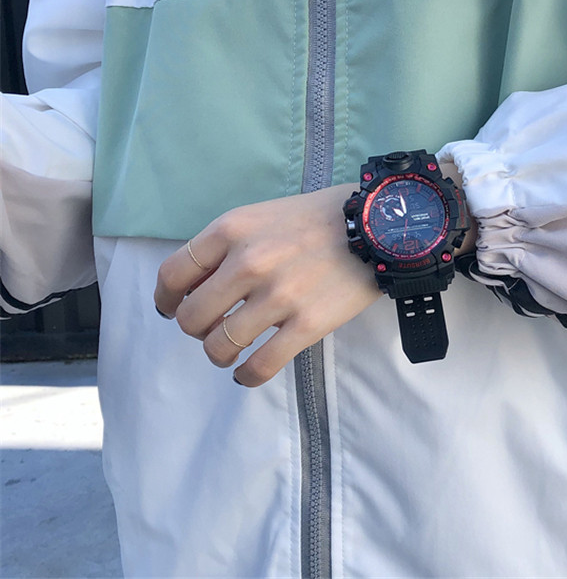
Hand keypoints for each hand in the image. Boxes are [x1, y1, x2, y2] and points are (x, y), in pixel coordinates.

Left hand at [153, 184, 381, 386]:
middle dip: (195, 329)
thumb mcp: (262, 215)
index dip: (165, 299)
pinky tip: (248, 373)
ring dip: (219, 355)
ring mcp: (278, 296)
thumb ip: (227, 244)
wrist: (376, 225)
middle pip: (191, 317)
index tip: (171, 308)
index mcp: (232, 230)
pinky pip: (261, 366)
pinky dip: (247, 376)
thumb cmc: (317, 217)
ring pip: (220, 346)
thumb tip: (196, 285)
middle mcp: (249, 262)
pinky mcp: (307, 324)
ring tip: (230, 352)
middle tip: (211, 327)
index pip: (172, 275)